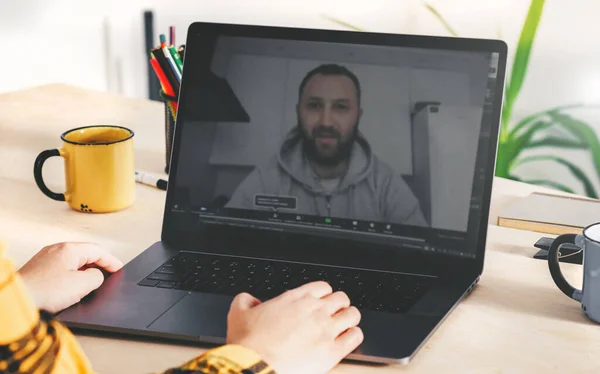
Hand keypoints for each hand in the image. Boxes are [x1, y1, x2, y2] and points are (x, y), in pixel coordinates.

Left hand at [18, 242, 122, 313]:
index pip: (97, 251)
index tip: (118, 268)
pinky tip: (70, 287)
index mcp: (69, 249)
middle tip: (108, 272)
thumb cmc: (45, 292)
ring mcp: (45, 259)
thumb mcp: (82, 284)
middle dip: (98, 263)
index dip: (111, 261)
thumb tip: (96, 275)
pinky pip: (60, 268)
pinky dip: (71, 275)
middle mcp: (56, 249)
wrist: (18, 300)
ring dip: (84, 270)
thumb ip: (97, 276)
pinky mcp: (37, 270)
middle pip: (84, 253)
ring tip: (91, 282)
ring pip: (72, 261)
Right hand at [227, 281, 362, 373]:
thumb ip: (245, 301)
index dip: (324, 294)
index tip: (322, 301)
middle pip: (341, 298)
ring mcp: (326, 329)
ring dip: (349, 318)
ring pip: (352, 314)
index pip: (323, 287)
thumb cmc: (249, 344)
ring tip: (345, 325)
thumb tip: (249, 300)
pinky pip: (355, 337)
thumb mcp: (238, 313)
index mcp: (295, 298)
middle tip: (335, 314)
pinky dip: (354, 336)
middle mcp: (314, 310)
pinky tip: (348, 340)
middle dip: (339, 305)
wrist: (256, 367)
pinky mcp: (332, 351)